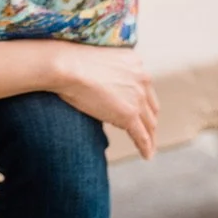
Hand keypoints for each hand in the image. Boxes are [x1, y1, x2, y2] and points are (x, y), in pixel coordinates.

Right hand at [49, 42, 158, 159]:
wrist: (67, 67)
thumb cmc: (71, 63)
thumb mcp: (98, 62)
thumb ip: (108, 74)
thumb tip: (103, 87)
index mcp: (134, 62)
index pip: (144, 87)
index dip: (144, 102)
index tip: (141, 112)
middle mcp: (141, 78)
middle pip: (151, 106)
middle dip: (150, 120)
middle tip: (148, 132)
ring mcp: (137, 97)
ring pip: (150, 123)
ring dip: (150, 137)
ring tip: (148, 148)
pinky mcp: (129, 114)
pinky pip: (142, 136)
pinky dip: (146, 148)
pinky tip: (146, 155)